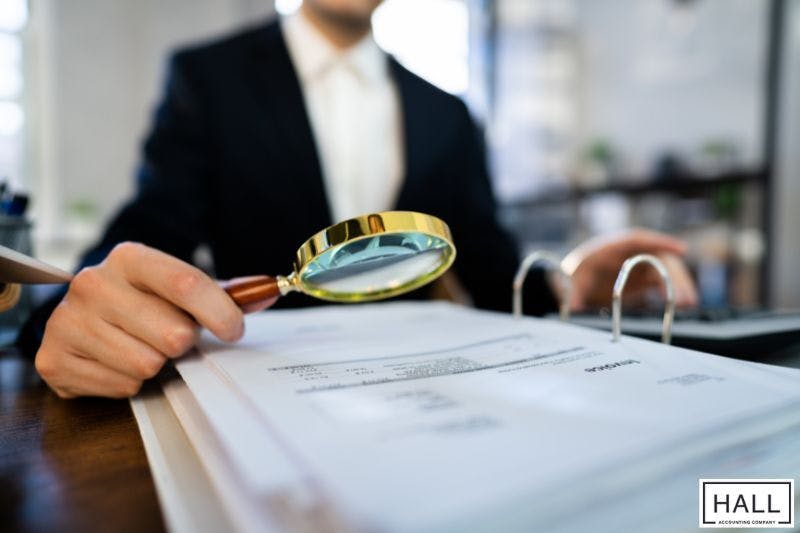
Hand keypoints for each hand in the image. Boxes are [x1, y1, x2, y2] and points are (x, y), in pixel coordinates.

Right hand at [35, 242, 276, 398]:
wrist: (84, 317)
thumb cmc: (143, 302)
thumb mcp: (180, 288)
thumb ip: (227, 291)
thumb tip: (270, 290)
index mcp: (129, 258)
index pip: (186, 283)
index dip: (220, 312)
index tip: (234, 330)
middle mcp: (92, 284)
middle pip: (173, 334)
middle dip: (182, 342)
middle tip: (169, 336)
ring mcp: (67, 321)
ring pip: (147, 364)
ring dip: (156, 364)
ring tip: (141, 347)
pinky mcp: (53, 359)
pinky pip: (123, 385)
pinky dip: (129, 382)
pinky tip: (117, 362)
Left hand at [560, 229, 697, 310]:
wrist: (571, 281)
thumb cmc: (572, 276)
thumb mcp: (569, 282)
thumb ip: (572, 292)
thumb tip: (572, 305)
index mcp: (610, 247)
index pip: (638, 239)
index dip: (660, 242)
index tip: (681, 249)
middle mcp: (629, 253)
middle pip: (658, 258)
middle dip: (674, 275)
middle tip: (684, 296)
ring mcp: (638, 265)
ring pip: (665, 270)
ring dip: (678, 285)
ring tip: (688, 303)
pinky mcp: (643, 279)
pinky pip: (663, 282)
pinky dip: (673, 291)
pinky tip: (684, 305)